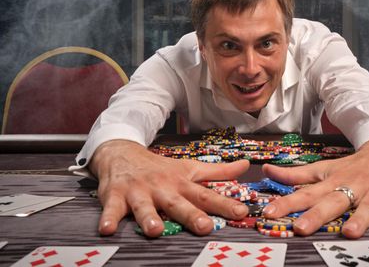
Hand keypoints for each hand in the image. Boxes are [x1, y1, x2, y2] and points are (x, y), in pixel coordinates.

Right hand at [89, 140, 249, 236]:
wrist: (123, 153)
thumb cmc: (160, 168)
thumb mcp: (190, 168)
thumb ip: (218, 172)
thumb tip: (245, 166)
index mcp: (181, 183)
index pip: (206, 195)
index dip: (225, 204)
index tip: (241, 212)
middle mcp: (162, 188)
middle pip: (178, 203)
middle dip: (191, 215)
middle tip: (205, 226)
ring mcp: (139, 192)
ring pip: (145, 207)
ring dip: (149, 217)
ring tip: (155, 230)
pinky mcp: (116, 196)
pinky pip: (112, 209)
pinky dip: (109, 219)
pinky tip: (108, 229)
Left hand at [261, 137, 368, 237]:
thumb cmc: (351, 166)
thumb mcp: (323, 168)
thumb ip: (295, 174)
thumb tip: (266, 171)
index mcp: (332, 183)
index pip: (305, 194)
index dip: (286, 204)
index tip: (268, 214)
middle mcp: (351, 187)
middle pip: (332, 202)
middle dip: (316, 215)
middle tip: (300, 228)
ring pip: (366, 208)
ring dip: (360, 220)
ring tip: (351, 233)